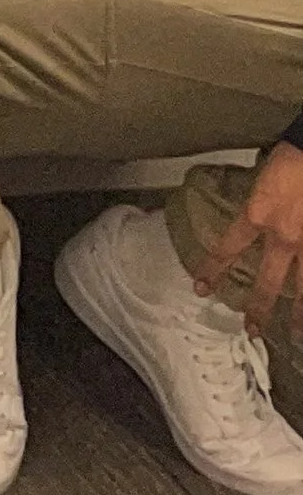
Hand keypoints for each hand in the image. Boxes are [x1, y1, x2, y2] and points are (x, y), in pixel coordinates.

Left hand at [197, 141, 302, 336]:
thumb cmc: (288, 158)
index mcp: (259, 215)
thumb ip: (258, 209)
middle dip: (260, 306)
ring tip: (297, 335)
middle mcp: (283, 236)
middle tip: (252, 329)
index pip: (229, 247)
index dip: (214, 268)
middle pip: (269, 280)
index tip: (202, 288)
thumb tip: (255, 224)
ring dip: (299, 313)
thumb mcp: (262, 181)